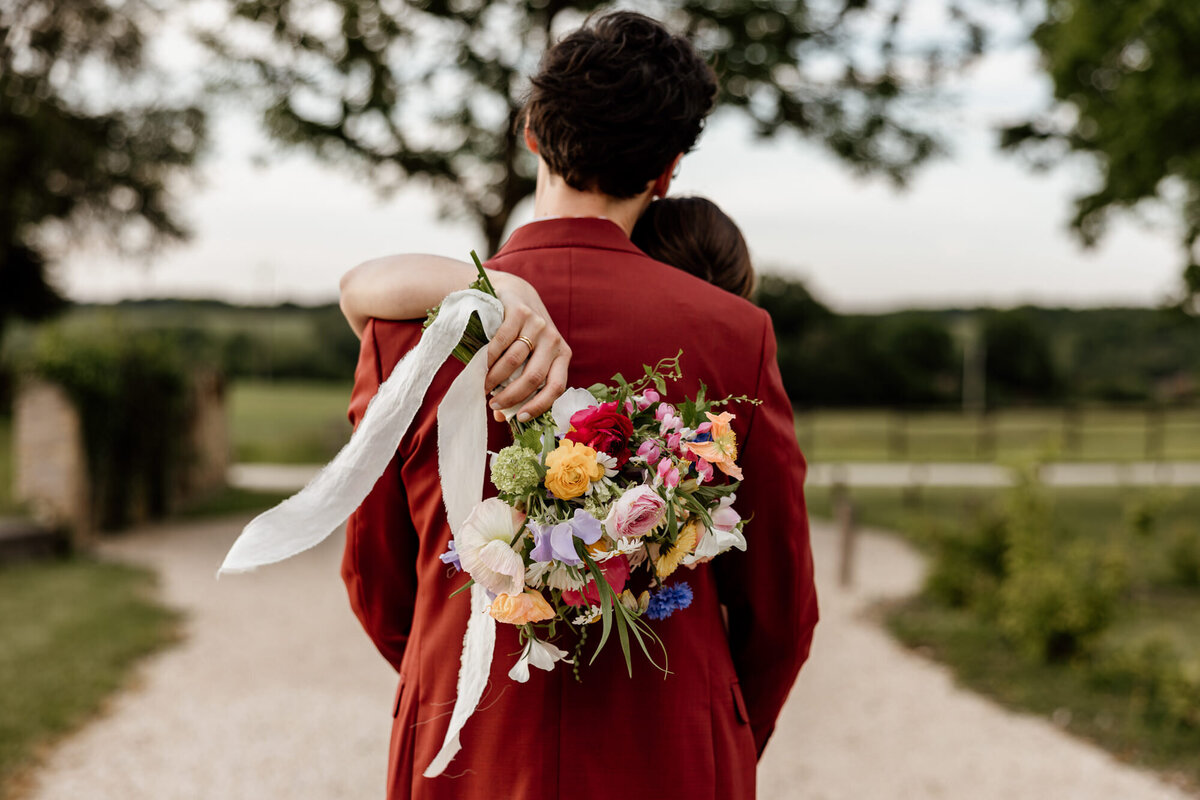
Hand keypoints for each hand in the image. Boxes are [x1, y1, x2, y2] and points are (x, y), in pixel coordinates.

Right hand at [485, 272, 570, 421]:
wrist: (515, 294)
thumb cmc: (521, 336)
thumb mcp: (528, 359)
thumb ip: (520, 385)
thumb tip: (503, 418)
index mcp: (562, 355)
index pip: (557, 387)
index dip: (540, 405)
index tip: (520, 418)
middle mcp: (554, 340)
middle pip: (534, 377)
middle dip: (512, 396)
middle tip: (494, 405)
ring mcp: (538, 324)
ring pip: (515, 361)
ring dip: (496, 378)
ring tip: (486, 386)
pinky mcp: (520, 312)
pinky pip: (502, 342)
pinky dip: (490, 358)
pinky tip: (483, 365)